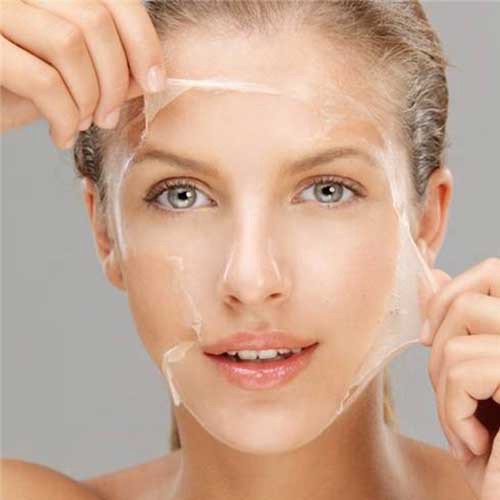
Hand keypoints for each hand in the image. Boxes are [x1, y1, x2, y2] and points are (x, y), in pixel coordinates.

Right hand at [0, 0, 163, 147]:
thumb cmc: (16, 89)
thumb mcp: (67, 73)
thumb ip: (106, 65)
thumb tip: (152, 75)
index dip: (143, 43)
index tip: (153, 83)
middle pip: (94, 20)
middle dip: (114, 81)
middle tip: (109, 118)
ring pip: (69, 45)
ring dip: (88, 98)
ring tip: (82, 123)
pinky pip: (41, 79)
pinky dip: (64, 116)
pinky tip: (61, 134)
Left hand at [422, 258, 499, 499]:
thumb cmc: (494, 454)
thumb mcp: (466, 384)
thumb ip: (454, 327)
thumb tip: (428, 275)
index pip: (491, 272)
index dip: (448, 295)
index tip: (427, 337)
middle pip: (467, 301)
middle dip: (437, 352)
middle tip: (451, 398)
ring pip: (456, 342)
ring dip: (444, 394)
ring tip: (466, 429)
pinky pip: (463, 373)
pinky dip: (452, 414)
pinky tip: (476, 444)